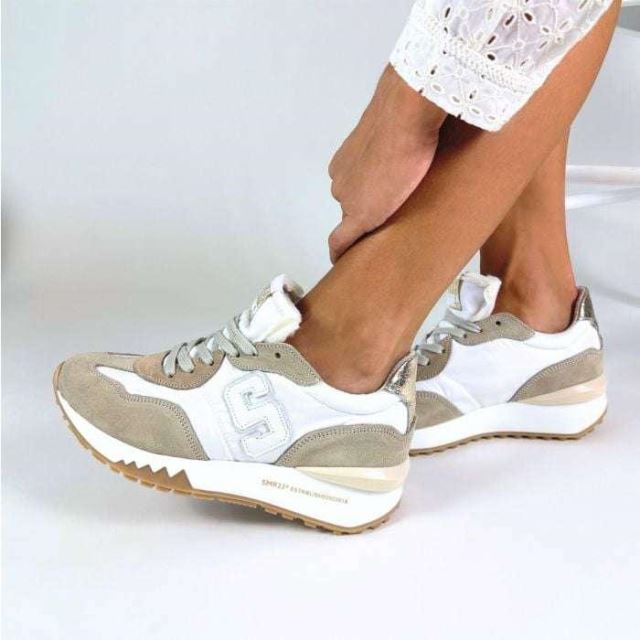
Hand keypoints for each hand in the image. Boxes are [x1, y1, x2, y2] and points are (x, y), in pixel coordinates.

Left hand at [328, 65, 445, 262]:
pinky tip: (342, 263)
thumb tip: (418, 140)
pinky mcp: (358, 215)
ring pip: (355, 219)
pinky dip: (340, 253)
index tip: (376, 207)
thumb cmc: (409, 112)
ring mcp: (347, 197)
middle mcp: (341, 179)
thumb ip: (397, 141)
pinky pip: (341, 241)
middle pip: (353, 204)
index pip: (355, 187)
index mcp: (347, 161)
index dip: (367, 198)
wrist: (407, 112)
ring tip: (387, 235)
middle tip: (389, 223)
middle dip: (368, 213)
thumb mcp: (400, 129)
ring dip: (368, 226)